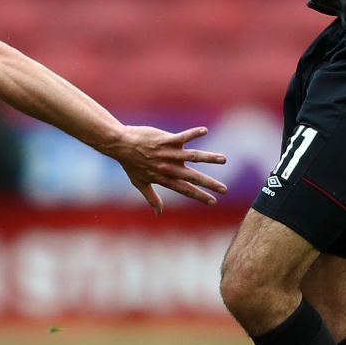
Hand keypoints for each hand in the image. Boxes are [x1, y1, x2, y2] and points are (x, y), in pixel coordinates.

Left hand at [106, 124, 229, 212]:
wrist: (121, 145)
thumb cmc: (130, 164)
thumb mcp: (140, 183)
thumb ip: (152, 198)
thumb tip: (158, 213)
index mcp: (165, 178)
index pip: (186, 190)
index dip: (200, 196)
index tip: (213, 202)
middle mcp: (169, 168)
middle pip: (193, 177)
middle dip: (210, 184)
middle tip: (224, 190)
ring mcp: (169, 153)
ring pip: (193, 156)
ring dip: (209, 158)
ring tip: (224, 159)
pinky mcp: (166, 140)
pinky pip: (182, 137)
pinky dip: (193, 134)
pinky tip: (204, 131)